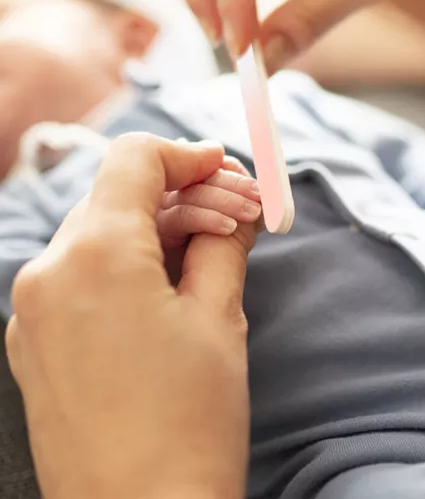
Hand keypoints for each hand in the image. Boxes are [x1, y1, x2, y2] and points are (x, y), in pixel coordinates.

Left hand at [5, 134, 257, 498]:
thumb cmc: (191, 420)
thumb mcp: (219, 315)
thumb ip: (223, 241)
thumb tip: (235, 207)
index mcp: (94, 255)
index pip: (134, 161)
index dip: (187, 156)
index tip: (226, 168)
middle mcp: (47, 273)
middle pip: (119, 197)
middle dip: (184, 196)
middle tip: (240, 212)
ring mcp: (32, 311)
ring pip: (101, 234)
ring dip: (159, 231)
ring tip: (215, 248)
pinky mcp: (34, 342)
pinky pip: (83, 276)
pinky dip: (129, 263)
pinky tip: (173, 282)